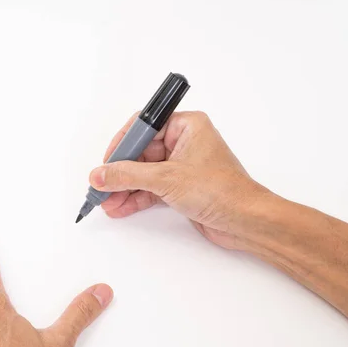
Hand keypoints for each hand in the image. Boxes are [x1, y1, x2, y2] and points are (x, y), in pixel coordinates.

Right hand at [90, 111, 269, 249]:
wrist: (246, 220)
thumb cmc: (221, 190)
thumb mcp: (167, 179)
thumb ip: (129, 176)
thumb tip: (100, 174)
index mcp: (186, 126)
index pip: (143, 126)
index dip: (122, 144)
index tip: (106, 161)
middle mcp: (184, 142)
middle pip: (141, 152)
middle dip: (120, 171)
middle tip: (101, 185)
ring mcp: (183, 166)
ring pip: (144, 172)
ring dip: (125, 187)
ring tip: (106, 202)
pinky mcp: (182, 187)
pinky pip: (152, 188)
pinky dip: (136, 197)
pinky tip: (120, 207)